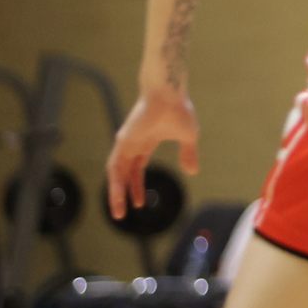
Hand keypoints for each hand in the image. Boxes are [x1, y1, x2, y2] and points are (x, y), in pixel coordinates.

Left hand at [107, 86, 200, 221]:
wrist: (169, 93)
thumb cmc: (178, 109)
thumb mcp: (188, 137)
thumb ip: (188, 154)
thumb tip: (193, 172)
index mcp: (147, 140)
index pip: (137, 167)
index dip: (137, 185)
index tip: (140, 203)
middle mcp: (134, 142)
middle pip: (124, 173)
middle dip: (124, 193)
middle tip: (123, 214)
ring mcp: (126, 141)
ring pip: (116, 173)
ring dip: (116, 194)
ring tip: (119, 214)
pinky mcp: (123, 141)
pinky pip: (114, 167)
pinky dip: (115, 183)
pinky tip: (117, 196)